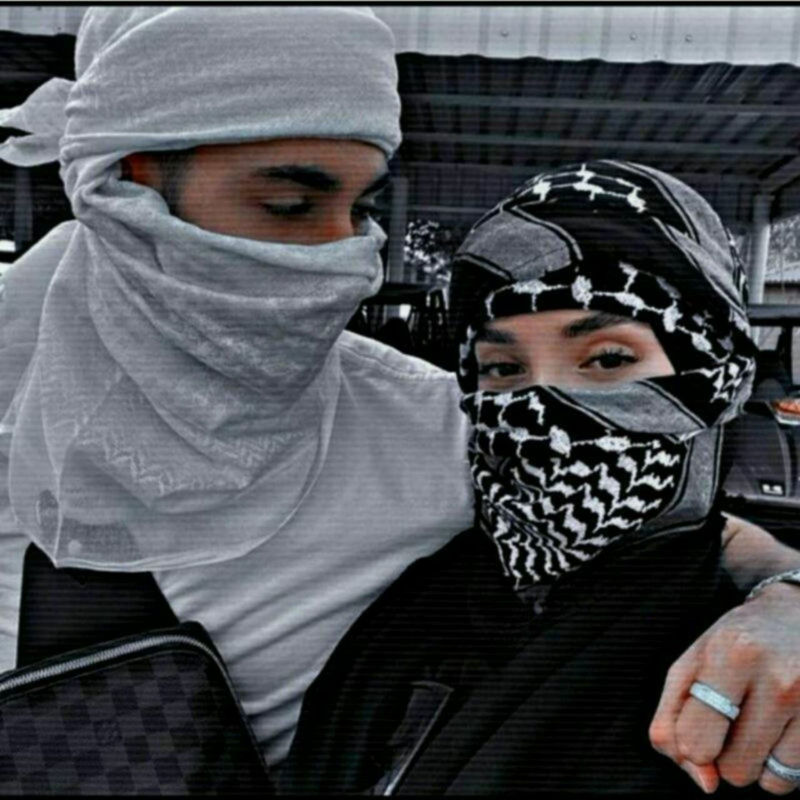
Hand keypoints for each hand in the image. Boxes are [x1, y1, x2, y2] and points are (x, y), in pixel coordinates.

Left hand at [649, 581, 799, 793]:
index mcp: (731, 655)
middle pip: (733, 769)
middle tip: (732, 718)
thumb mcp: (690, 664)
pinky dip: (779, 764)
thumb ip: (673, 720)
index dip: (690, 747)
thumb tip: (706, 783)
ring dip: (754, 761)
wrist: (796, 616)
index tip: (697, 728)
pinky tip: (780, 728)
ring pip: (767, 780)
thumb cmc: (732, 644)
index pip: (695, 741)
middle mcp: (778, 678)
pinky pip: (794, 779)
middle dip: (724, 753)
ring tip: (757, 720)